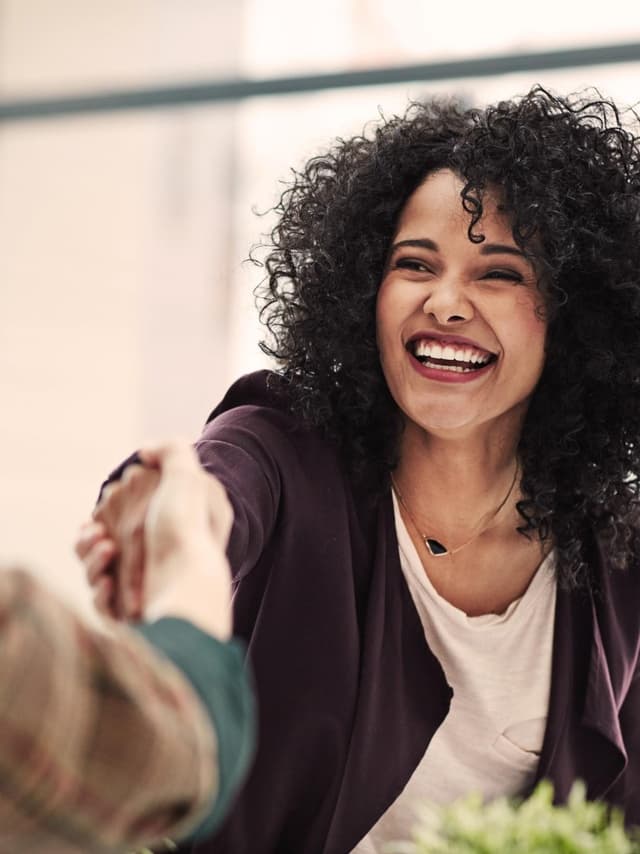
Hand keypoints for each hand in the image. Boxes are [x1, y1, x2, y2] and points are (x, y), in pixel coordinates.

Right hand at [77, 441, 233, 637]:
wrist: (187, 587)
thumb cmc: (186, 531)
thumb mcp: (188, 477)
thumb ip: (170, 451)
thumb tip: (145, 451)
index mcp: (171, 529)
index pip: (127, 515)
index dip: (111, 508)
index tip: (106, 505)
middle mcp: (158, 559)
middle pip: (103, 543)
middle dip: (91, 537)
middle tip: (98, 534)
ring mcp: (144, 588)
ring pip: (96, 572)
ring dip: (91, 559)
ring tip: (106, 551)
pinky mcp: (131, 614)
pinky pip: (102, 602)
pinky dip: (99, 591)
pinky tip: (108, 582)